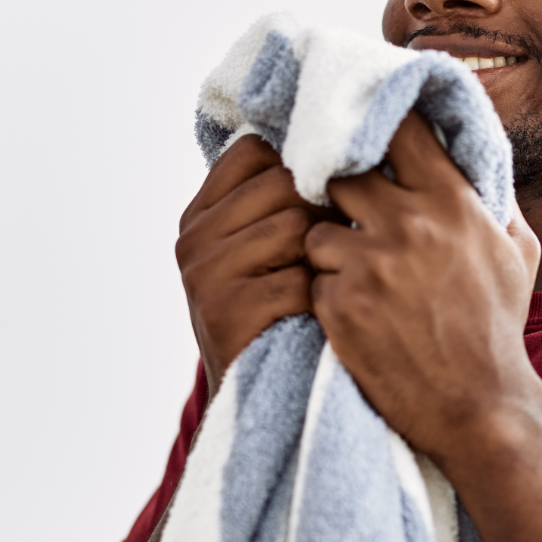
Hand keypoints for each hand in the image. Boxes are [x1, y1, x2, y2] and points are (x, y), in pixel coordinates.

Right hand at [176, 134, 332, 396]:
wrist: (258, 406)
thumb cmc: (283, 316)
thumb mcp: (271, 251)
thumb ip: (283, 200)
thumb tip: (348, 135)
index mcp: (201, 213)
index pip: (255, 151)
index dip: (301, 167)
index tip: (326, 198)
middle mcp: (193, 237)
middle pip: (282, 184)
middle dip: (323, 213)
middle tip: (340, 249)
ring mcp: (203, 273)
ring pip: (294, 226)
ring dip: (327, 256)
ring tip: (329, 283)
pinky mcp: (225, 311)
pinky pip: (300, 279)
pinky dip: (323, 298)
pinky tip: (322, 316)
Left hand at [305, 114, 541, 459]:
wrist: (479, 407)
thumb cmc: (497, 329)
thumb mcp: (517, 254)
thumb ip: (493, 198)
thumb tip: (470, 153)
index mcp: (453, 202)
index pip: (400, 130)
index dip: (378, 131)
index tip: (368, 140)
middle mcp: (409, 225)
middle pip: (343, 174)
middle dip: (342, 195)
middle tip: (348, 214)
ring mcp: (370, 266)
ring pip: (316, 230)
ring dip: (329, 250)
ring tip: (357, 279)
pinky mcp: (340, 305)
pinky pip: (312, 279)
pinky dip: (327, 294)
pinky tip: (356, 316)